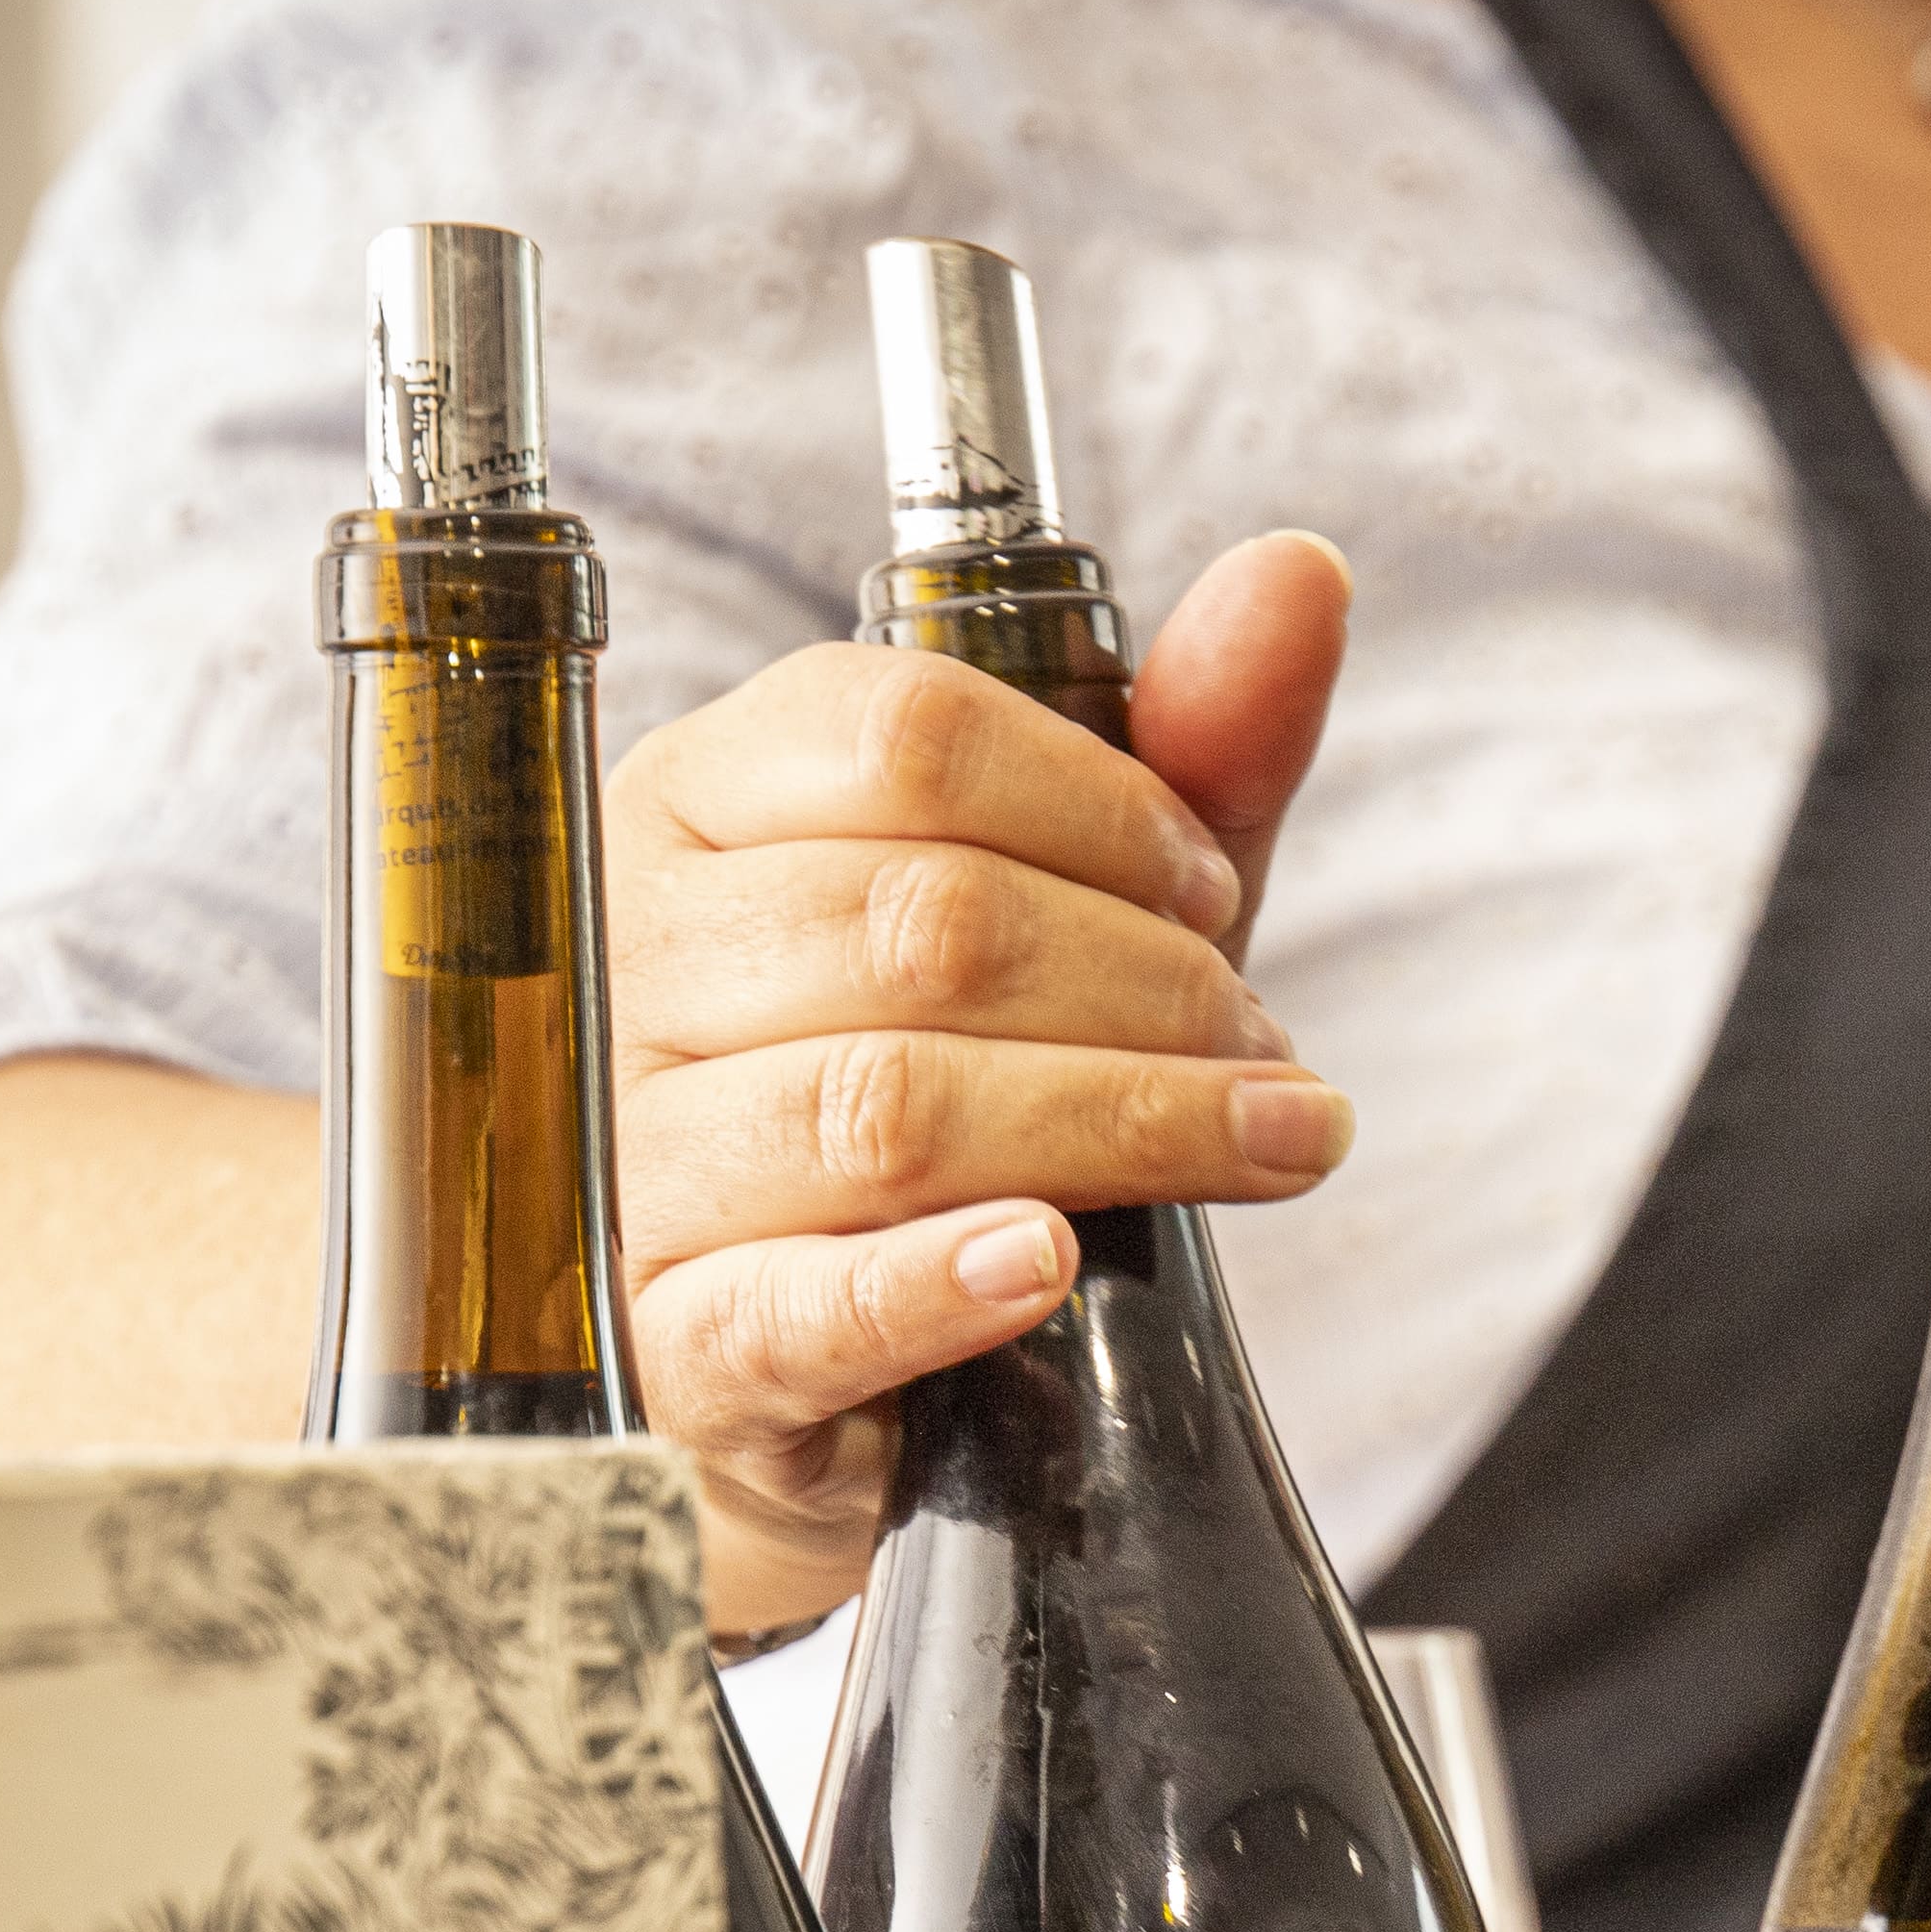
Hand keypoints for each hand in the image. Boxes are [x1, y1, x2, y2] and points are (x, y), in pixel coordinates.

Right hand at [604, 533, 1355, 1634]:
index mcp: (704, 804)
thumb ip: (1186, 756)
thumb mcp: (1084, 906)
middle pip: (920, 922)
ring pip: (882, 1103)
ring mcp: (631, 1157)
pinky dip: (932, 1283)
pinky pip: (791, 1301)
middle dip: (1149, 987)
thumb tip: (1299, 575)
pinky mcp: (672, 1346)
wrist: (820, 1357)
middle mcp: (636, 962)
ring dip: (1118, 1124)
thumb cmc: (955, 1087)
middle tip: (1267, 1059)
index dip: (1104, 809)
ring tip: (1256, 1147)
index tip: (1212, 890)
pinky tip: (1043, 1265)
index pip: (903, 736)